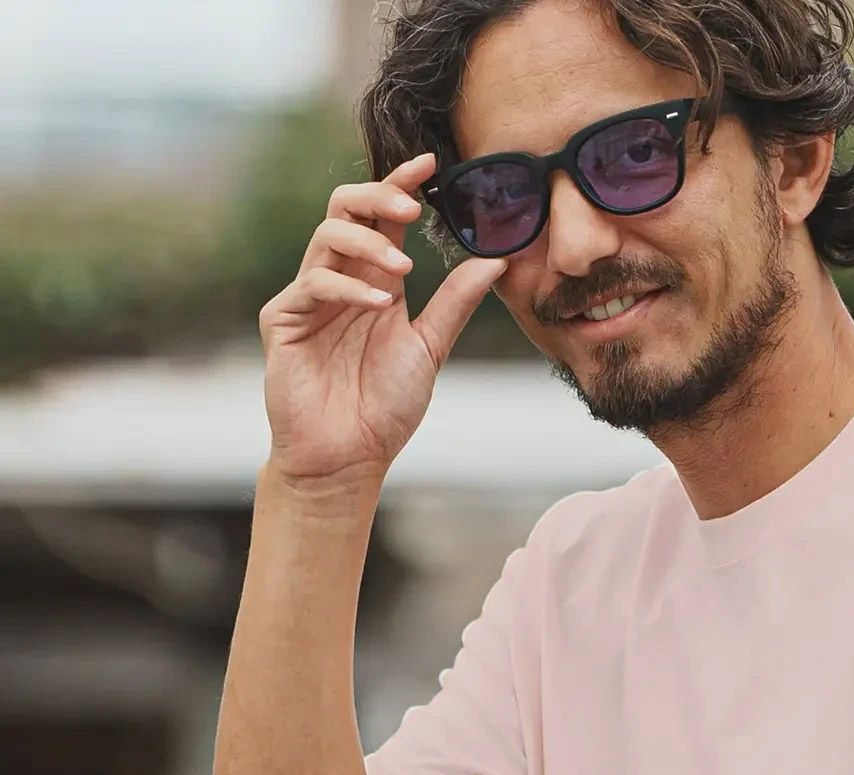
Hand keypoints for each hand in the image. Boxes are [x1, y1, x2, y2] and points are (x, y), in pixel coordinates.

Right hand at [258, 150, 502, 485]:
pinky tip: (377, 303)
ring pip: (327, 236)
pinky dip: (348, 287)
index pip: (383, 218)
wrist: (347, 458)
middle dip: (378, 198)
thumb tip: (496, 261)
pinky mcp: (284, 319)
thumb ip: (455, 304)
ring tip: (400, 266)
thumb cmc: (384, 408)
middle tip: (410, 207)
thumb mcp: (429, 349)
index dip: (400, 185)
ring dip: (367, 241)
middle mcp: (340, 280)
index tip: (430, 164)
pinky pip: (314, 284)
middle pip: (346, 209)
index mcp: (374, 282)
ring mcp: (308, 297)